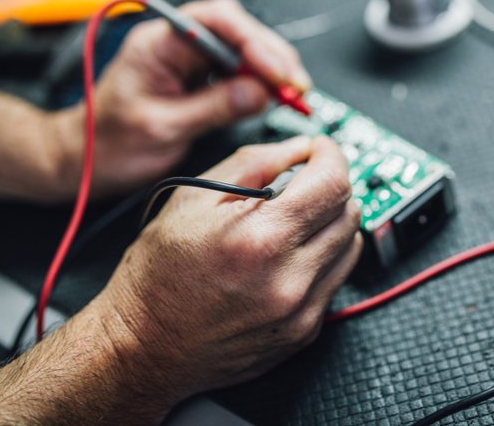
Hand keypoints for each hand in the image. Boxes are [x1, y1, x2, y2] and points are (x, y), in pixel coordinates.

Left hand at [51, 0, 311, 197]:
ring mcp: (189, 61)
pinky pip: (238, 73)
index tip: (278, 70)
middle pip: (238, 32)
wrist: (85, 161)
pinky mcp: (199, 80)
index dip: (254, 41)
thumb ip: (211, 108)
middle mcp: (176, 44)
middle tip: (296, 87)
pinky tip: (274, 98)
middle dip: (272, 56)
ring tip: (292, 95)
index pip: (216, 21)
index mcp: (158, 42)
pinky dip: (261, 85)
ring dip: (271, 70)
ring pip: (243, 51)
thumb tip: (257, 93)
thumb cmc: (106, 143)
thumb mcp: (161, 128)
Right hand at [87, 136, 362, 417]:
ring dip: (331, 222)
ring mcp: (300, 312)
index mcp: (261, 238)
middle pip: (349, 212)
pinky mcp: (303, 333)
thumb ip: (254, 163)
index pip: (333, 182)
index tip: (320, 149)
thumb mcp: (192, 198)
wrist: (143, 347)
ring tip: (294, 220)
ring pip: (350, 246)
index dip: (331, 155)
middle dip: (331, 186)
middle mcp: (289, 279)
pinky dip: (321, 258)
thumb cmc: (157, 276)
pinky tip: (288, 255)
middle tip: (303, 182)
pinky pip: (334, 280)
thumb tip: (297, 148)